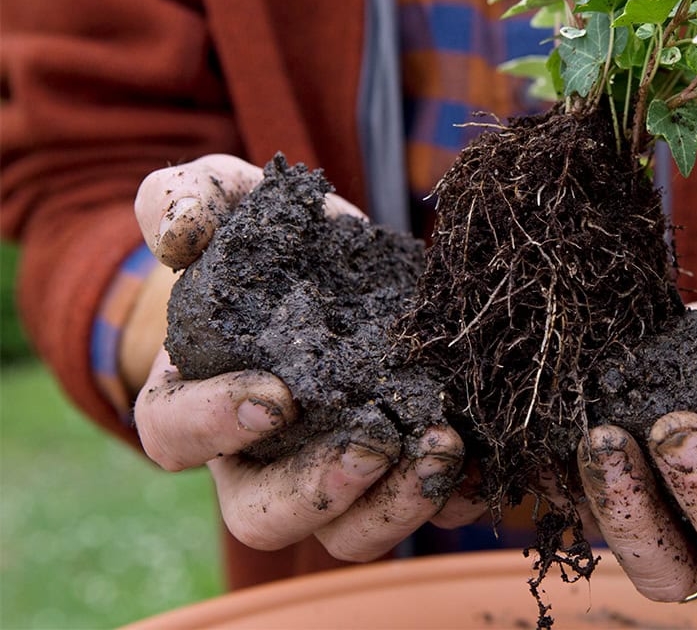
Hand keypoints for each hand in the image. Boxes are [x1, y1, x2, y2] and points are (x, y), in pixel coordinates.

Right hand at [130, 154, 484, 559]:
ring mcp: (331, 472)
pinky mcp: (398, 468)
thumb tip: (182, 236)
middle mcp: (258, 457)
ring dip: (397, 504)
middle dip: (320, 490)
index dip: (217, 424)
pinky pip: (423, 511)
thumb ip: (184, 202)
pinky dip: (457, 497)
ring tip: (444, 448)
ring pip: (349, 532)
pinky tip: (486, 464)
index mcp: (193, 399)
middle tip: (374, 443)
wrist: (336, 251)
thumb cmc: (261, 233)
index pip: (177, 435)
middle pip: (264, 516)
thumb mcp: (221, 198)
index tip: (276, 395)